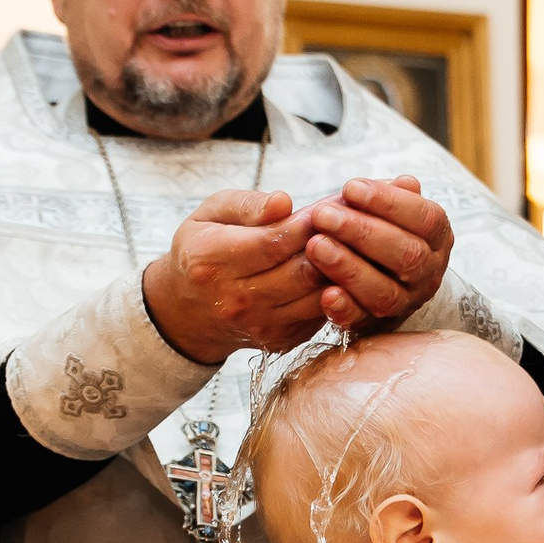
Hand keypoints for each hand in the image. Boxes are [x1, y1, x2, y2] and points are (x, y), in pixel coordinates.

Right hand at [143, 188, 333, 362]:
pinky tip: (344, 267)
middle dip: (332, 243)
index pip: (273, 243)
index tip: (328, 205)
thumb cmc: (204, 250)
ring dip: (342, 268)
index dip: (307, 223)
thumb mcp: (210, 215)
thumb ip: (246, 204)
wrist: (191, 311)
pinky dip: (338, 290)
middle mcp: (235, 300)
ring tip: (352, 242)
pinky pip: (322, 313)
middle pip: (302, 271)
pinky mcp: (282, 340)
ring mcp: (261, 325)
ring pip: (318, 295)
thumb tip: (283, 201)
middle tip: (351, 221)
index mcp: (211, 262)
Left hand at [302, 176, 451, 332]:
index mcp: (436, 238)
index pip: (424, 218)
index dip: (388, 202)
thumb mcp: (389, 209)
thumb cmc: (377, 230)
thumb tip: (407, 182)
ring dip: (348, 268)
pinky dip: (345, 308)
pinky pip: (364, 321)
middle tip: (323, 215)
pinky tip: (325, 294)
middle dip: (362, 233)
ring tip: (315, 246)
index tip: (350, 187)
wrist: (373, 274)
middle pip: (406, 255)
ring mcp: (406, 302)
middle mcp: (428, 273)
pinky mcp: (379, 326)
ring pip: (385, 291)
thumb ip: (394, 196)